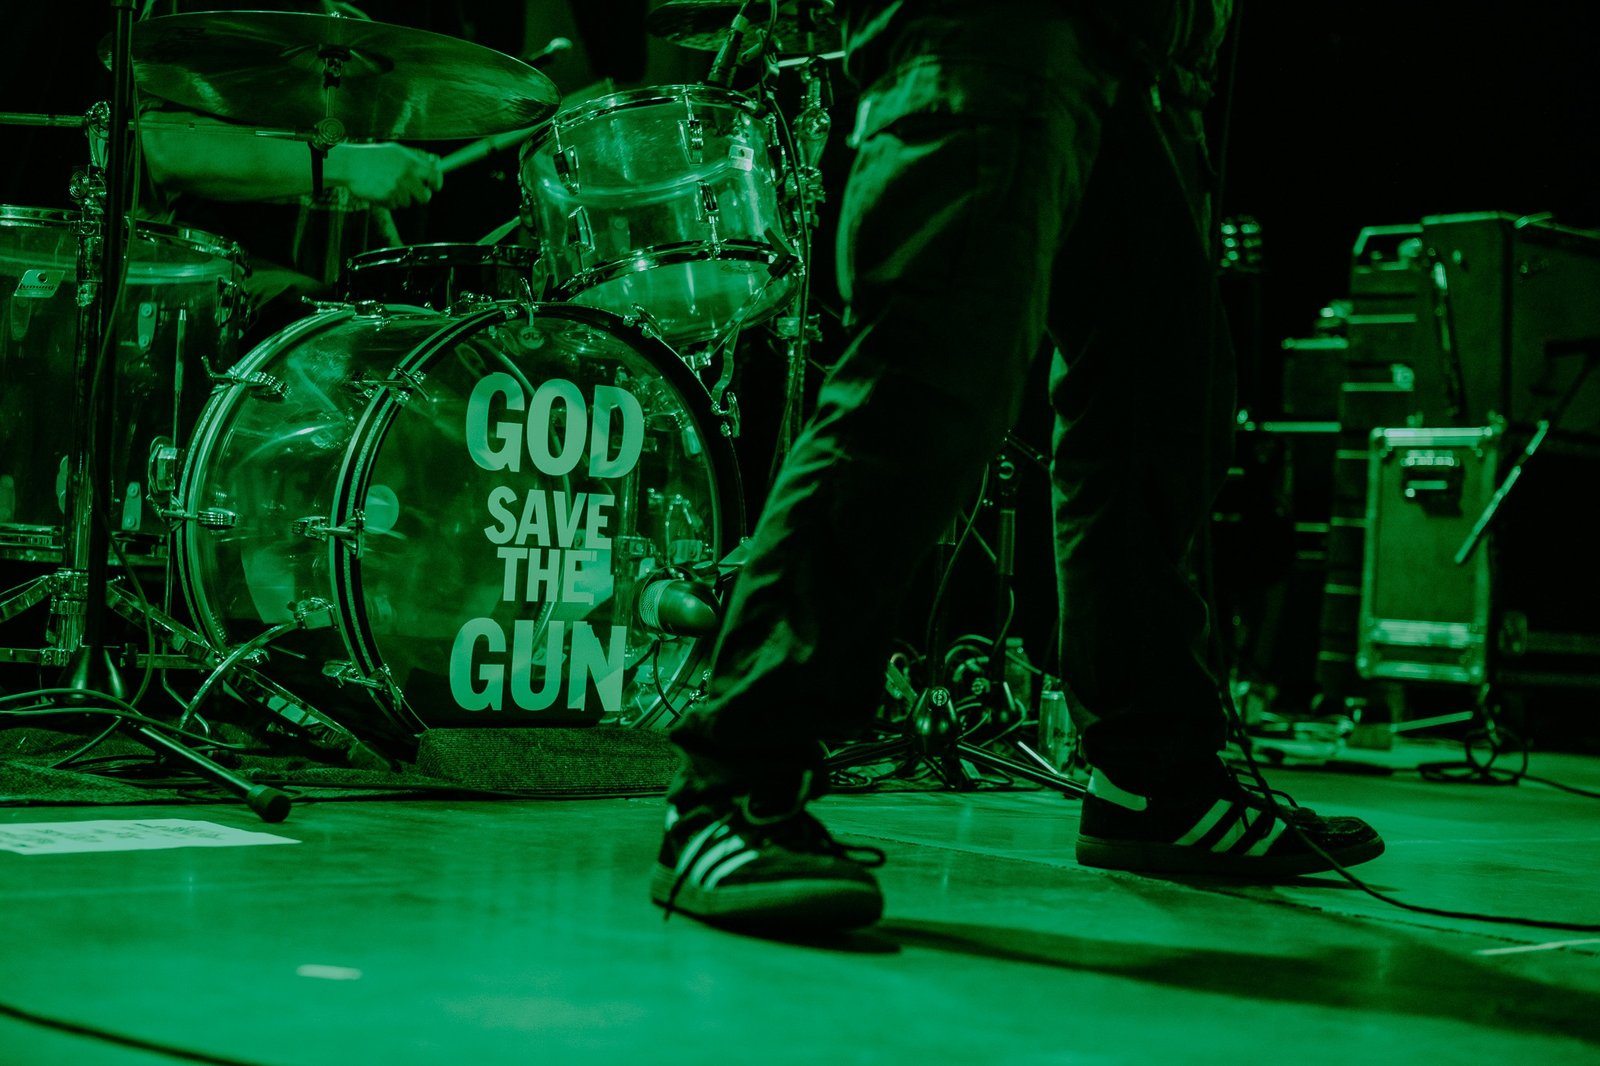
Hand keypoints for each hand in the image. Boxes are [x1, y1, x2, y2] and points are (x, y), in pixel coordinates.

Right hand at [326, 143, 443, 207]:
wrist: (351, 164)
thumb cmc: (375, 156)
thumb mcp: (396, 151)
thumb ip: (416, 157)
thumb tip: (437, 162)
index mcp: (410, 163)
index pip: (434, 176)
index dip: (437, 183)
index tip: (435, 186)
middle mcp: (405, 176)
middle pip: (425, 197)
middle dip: (421, 197)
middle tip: (414, 193)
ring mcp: (396, 188)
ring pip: (408, 203)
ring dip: (400, 198)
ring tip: (388, 185)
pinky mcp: (386, 197)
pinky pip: (393, 205)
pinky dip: (388, 201)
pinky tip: (379, 190)